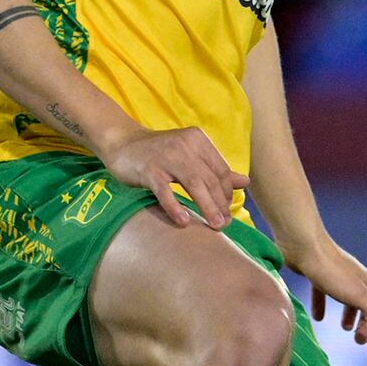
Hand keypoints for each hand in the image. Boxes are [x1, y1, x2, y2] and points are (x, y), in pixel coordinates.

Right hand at [98, 123, 244, 229]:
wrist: (121, 141)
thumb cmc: (159, 152)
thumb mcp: (189, 155)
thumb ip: (214, 168)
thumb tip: (245, 182)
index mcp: (198, 140)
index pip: (220, 170)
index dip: (227, 192)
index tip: (227, 211)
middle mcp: (185, 145)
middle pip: (211, 178)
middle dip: (220, 203)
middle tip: (224, 223)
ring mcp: (166, 157)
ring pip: (194, 184)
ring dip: (207, 207)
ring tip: (215, 225)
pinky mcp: (148, 169)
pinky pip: (165, 191)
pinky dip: (175, 206)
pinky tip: (183, 221)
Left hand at [290, 237, 366, 349]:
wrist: (304, 246)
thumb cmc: (331, 271)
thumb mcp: (356, 296)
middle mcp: (357, 280)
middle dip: (366, 326)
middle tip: (358, 342)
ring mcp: (338, 277)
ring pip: (349, 301)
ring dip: (350, 317)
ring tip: (344, 329)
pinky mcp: (319, 276)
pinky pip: (325, 295)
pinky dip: (323, 308)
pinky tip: (317, 317)